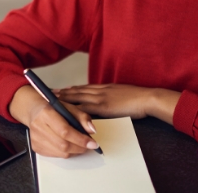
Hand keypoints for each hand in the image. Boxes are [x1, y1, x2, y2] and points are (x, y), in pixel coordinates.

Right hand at [9, 86, 98, 157]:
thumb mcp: (69, 107)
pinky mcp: (35, 147)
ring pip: (61, 152)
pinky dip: (66, 152)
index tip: (93, 143)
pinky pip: (56, 155)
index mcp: (46, 113)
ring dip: (75, 151)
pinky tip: (69, 145)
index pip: (65, 131)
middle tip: (89, 145)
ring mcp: (35, 138)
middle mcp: (38, 127)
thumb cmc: (53, 107)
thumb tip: (92, 130)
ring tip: (81, 145)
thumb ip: (82, 117)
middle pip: (63, 145)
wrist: (34, 110)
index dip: (81, 139)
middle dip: (80, 147)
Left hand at [55, 84, 180, 121]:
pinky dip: (74, 109)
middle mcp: (100, 90)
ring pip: (77, 97)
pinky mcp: (103, 106)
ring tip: (52, 98)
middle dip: (63, 92)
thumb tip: (108, 102)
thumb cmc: (139, 98)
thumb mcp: (123, 94)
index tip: (62, 89)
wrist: (147, 98)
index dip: (73, 88)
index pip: (85, 87)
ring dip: (64, 98)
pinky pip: (85, 108)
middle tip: (50, 92)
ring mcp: (100, 97)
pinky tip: (65, 110)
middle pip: (77, 90)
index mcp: (105, 87)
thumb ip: (113, 96)